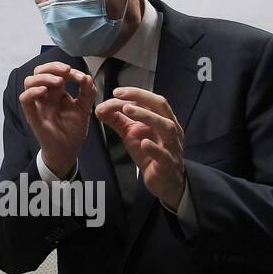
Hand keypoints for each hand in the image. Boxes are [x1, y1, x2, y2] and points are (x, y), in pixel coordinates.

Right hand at [20, 62, 94, 177]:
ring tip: (58, 82)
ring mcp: (38, 104)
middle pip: (39, 71)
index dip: (66, 70)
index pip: (55, 72)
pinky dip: (32, 92)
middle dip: (52, 67)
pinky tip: (44, 91)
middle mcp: (45, 95)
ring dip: (43, 77)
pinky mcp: (33, 115)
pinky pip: (25, 99)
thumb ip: (87, 92)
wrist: (68, 150)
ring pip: (29, 82)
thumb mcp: (84, 108)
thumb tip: (86, 76)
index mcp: (56, 92)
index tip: (80, 77)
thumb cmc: (73, 130)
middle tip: (66, 70)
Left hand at [96, 87, 185, 206]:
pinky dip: (154, 147)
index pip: (152, 100)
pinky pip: (164, 154)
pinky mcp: (168, 164)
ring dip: (146, 116)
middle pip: (161, 106)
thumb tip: (100, 109)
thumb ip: (118, 121)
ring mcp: (172, 146)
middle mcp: (170, 129)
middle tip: (120, 96)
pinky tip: (143, 143)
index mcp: (163, 119)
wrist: (164, 182)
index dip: (135, 93)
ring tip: (127, 110)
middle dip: (140, 97)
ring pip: (166, 127)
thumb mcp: (132, 134)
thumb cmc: (150, 155)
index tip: (116, 92)